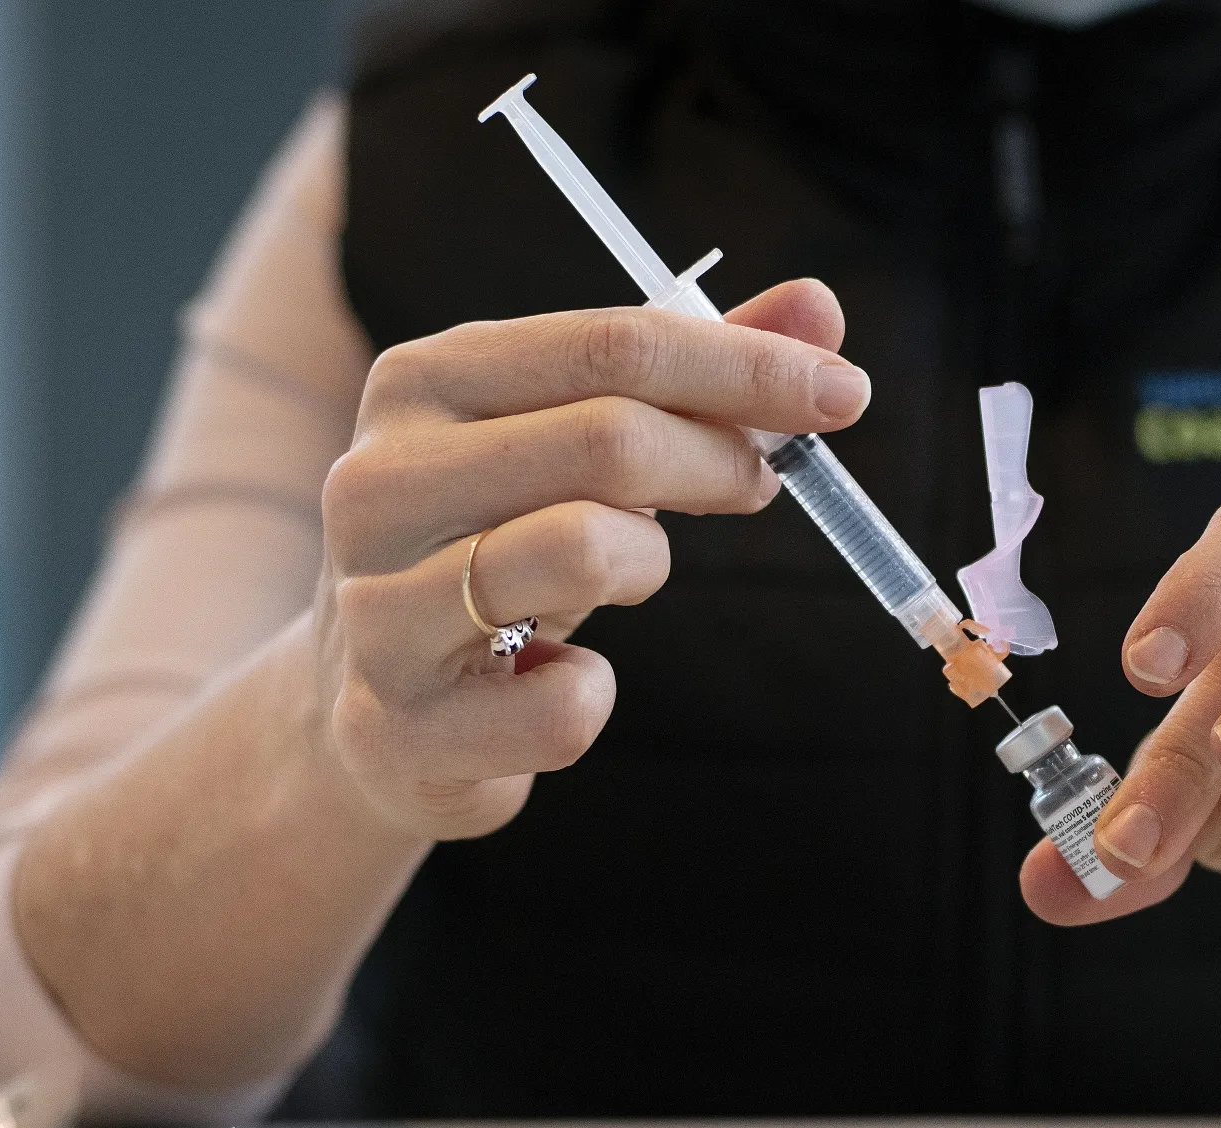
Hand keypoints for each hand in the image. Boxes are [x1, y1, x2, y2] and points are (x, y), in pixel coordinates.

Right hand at [316, 280, 867, 837]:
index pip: (612, 346)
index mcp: (424, 384)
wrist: (378, 716)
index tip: (842, 394)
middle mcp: (379, 482)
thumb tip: (820, 306)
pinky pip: (569, 705)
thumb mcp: (578, 445)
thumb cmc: (502, 549)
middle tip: (757, 484)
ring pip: (587, 552)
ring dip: (649, 564)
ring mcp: (379, 608)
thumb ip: (696, 373)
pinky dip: (591, 694)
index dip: (746, 367)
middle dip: (720, 460)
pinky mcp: (405, 727)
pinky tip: (552, 678)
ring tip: (626, 571)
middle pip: (610, 440)